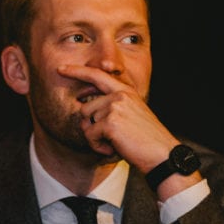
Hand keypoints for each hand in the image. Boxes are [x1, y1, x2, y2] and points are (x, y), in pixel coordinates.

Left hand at [58, 64, 177, 170]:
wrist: (162, 155)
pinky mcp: (110, 122)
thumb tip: (84, 108)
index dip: (77, 71)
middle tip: (110, 138)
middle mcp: (120, 95)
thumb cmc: (146, 139)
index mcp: (126, 91)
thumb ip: (113, 106)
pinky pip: (90, 135)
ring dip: (95, 138)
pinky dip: (98, 146)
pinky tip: (114, 149)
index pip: (97, 75)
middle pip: (86, 108)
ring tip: (115, 143)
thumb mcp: (132, 114)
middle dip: (91, 127)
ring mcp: (115, 107)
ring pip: (86, 122)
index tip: (61, 69)